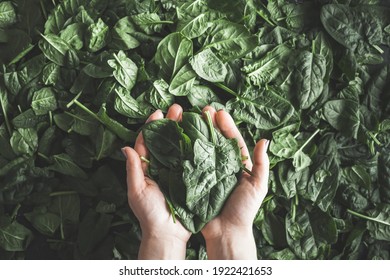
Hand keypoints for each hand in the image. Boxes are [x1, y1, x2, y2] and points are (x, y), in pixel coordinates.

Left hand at [121, 104, 190, 259]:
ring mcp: (177, 170)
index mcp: (147, 167)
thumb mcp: (137, 191)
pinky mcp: (189, 177)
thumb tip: (126, 147)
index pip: (148, 141)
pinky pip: (192, 159)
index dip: (152, 126)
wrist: (168, 233)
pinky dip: (196, 147)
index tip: (159, 112)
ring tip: (191, 116)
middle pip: (166, 139)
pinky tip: (202, 135)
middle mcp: (162, 166)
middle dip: (171, 122)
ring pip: (180, 146)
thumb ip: (133, 169)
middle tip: (178, 108)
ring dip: (184, 130)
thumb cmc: (149, 214)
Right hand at [200, 106, 269, 259]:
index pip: (233, 140)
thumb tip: (265, 141)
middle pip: (216, 140)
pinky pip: (191, 163)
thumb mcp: (258, 186)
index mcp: (238, 165)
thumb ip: (261, 165)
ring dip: (197, 133)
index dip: (227, 126)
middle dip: (211, 124)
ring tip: (190, 118)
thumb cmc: (244, 210)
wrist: (226, 231)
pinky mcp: (196, 180)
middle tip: (203, 110)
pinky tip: (181, 139)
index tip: (219, 112)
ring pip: (203, 148)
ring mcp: (208, 172)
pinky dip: (187, 151)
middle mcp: (222, 165)